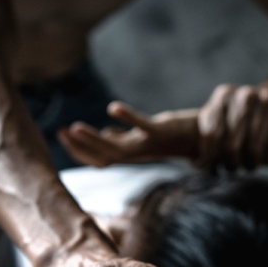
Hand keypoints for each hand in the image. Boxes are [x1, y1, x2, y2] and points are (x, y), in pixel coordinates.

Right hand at [57, 101, 199, 166]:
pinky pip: (142, 126)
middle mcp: (140, 152)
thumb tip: (108, 133)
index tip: (62, 136)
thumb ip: (126, 137)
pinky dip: (127, 118)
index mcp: (133, 153)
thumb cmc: (175, 135)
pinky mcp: (162, 130)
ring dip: (94, 139)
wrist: (206, 136)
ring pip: (118, 148)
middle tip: (61, 132)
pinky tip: (112, 108)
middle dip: (81, 146)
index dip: (81, 151)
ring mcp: (150, 143)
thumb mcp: (145, 137)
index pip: (101, 158)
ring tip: (74, 127)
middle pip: (105, 156)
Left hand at [197, 84, 267, 170]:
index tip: (213, 168)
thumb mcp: (222, 114)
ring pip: (254, 150)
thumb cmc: (243, 112)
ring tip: (251, 165)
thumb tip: (196, 164)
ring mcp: (267, 101)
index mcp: (223, 96)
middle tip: (233, 169)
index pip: (211, 135)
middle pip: (231, 146)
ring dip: (251, 164)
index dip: (210, 157)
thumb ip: (208, 134)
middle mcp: (244, 96)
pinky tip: (267, 159)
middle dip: (231, 164)